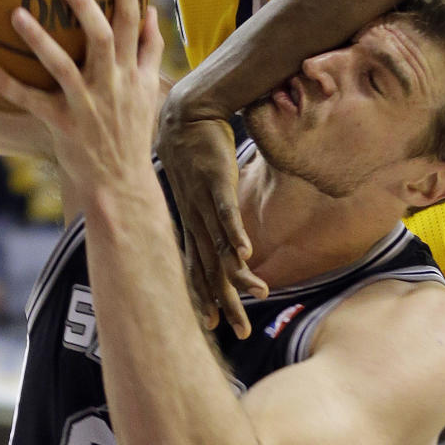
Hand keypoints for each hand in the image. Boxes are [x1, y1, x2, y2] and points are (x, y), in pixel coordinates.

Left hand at [0, 0, 162, 197]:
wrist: (122, 183)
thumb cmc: (132, 133)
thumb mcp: (149, 90)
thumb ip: (150, 51)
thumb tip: (151, 12)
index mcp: (132, 71)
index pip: (133, 21)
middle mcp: (111, 84)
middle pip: (101, 36)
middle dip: (84, 5)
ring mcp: (86, 105)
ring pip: (62, 66)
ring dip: (39, 39)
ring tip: (16, 13)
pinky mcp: (62, 124)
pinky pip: (31, 101)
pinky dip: (7, 84)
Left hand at [156, 90, 268, 339]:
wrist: (186, 113)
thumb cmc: (195, 150)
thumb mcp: (203, 187)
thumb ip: (213, 210)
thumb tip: (223, 226)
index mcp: (192, 221)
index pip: (197, 268)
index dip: (204, 297)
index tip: (212, 326)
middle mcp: (195, 218)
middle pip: (211, 269)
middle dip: (225, 301)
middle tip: (243, 332)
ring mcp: (203, 201)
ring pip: (221, 245)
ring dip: (238, 273)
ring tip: (258, 295)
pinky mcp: (214, 180)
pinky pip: (225, 211)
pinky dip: (235, 233)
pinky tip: (246, 254)